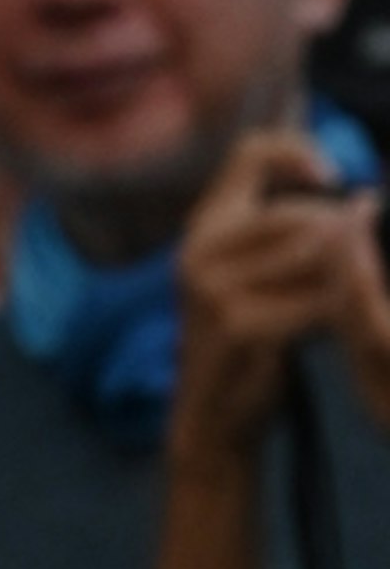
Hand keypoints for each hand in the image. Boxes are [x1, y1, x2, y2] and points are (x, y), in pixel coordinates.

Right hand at [172, 130, 389, 463]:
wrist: (214, 415)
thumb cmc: (250, 338)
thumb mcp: (257, 274)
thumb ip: (294, 232)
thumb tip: (367, 201)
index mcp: (204, 227)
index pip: (250, 153)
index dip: (299, 153)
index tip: (333, 180)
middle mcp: (200, 250)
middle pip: (303, 213)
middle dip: (343, 241)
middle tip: (353, 273)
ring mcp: (215, 288)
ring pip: (316, 255)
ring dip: (343, 280)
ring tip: (332, 308)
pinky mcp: (240, 326)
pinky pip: (319, 302)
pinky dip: (337, 315)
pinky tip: (327, 332)